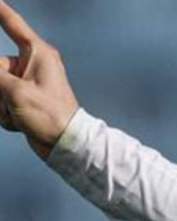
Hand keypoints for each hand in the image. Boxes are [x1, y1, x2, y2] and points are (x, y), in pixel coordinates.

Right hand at [0, 0, 78, 159]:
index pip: (13, 25)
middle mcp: (32, 65)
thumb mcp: (14, 91)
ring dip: (0, 106)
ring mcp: (26, 83)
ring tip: (19, 115)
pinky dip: (5, 115)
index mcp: (38, 54)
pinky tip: (21, 123)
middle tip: (10, 102)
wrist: (65, 144)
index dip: (1, 11)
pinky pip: (0, 103)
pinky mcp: (23, 100)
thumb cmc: (49, 115)